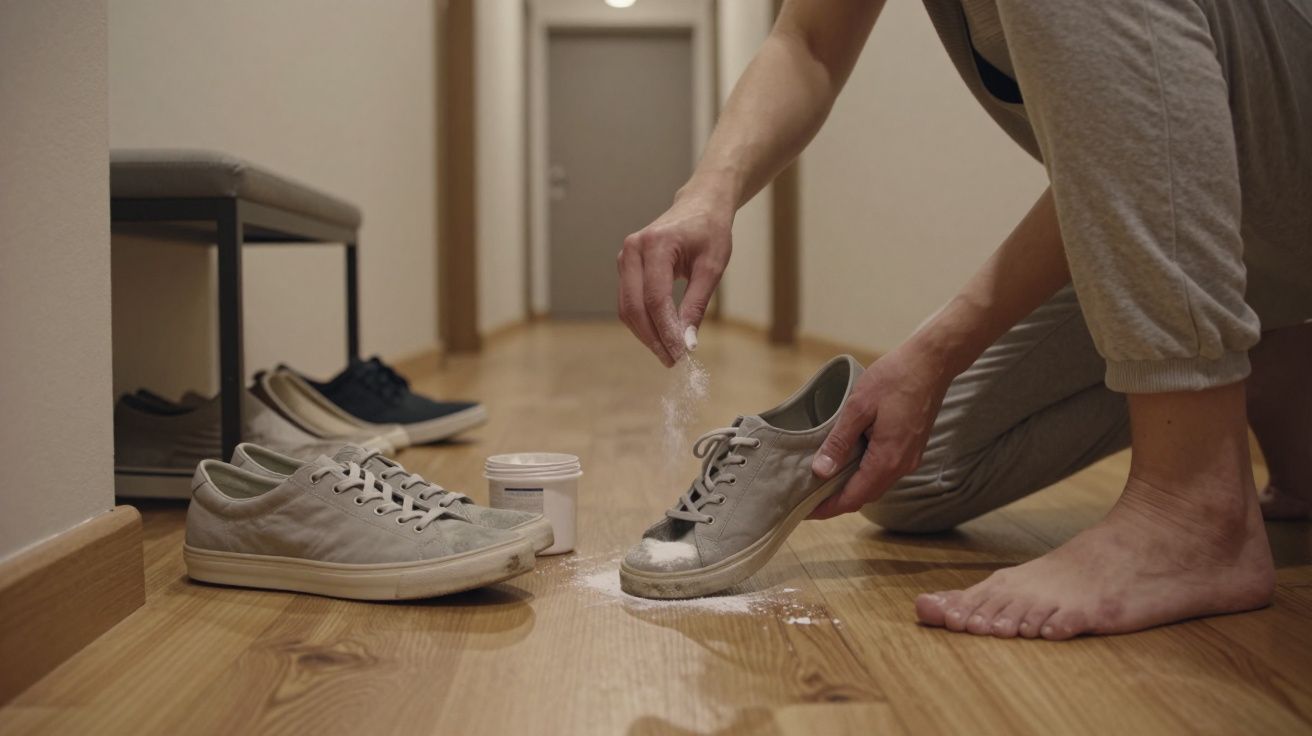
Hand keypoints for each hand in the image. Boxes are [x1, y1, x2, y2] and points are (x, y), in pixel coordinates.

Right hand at [617, 190, 732, 365]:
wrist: (700, 205)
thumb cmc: (710, 231)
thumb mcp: (712, 267)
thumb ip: (697, 305)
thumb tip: (687, 342)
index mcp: (656, 245)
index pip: (655, 298)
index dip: (666, 330)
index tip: (680, 354)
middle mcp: (633, 250)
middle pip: (634, 306)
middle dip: (652, 338)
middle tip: (673, 360)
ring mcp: (625, 258)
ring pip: (627, 308)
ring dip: (645, 334)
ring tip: (668, 352)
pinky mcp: (625, 267)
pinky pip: (628, 301)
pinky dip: (642, 322)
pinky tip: (661, 335)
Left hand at [809, 345, 951, 518]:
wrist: (932, 362)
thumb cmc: (895, 378)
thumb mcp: (858, 407)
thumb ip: (839, 441)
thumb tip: (821, 470)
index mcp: (888, 458)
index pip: (853, 497)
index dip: (828, 508)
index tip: (804, 511)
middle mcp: (902, 465)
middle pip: (865, 496)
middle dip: (837, 501)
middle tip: (808, 498)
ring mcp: (910, 458)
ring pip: (876, 484)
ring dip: (851, 487)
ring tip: (823, 482)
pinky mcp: (912, 448)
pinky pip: (885, 471)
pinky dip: (864, 474)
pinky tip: (847, 463)